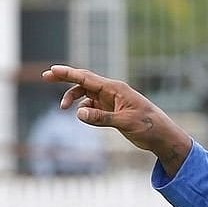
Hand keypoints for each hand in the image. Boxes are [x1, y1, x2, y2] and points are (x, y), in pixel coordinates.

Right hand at [41, 64, 191, 174]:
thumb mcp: (124, 123)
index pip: (87, 78)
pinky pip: (92, 106)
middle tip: (45, 76)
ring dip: (74, 99)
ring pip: (86, 95)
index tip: (53, 70)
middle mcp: (112, 91)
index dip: (69, 73)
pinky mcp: (112, 110)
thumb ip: (101, 118)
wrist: (161, 136)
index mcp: (115, 89)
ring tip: (62, 109)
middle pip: (83, 81)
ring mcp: (111, 100)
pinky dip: (84, 110)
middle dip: (65, 79)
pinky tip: (83, 117)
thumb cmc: (148, 126)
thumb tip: (79, 114)